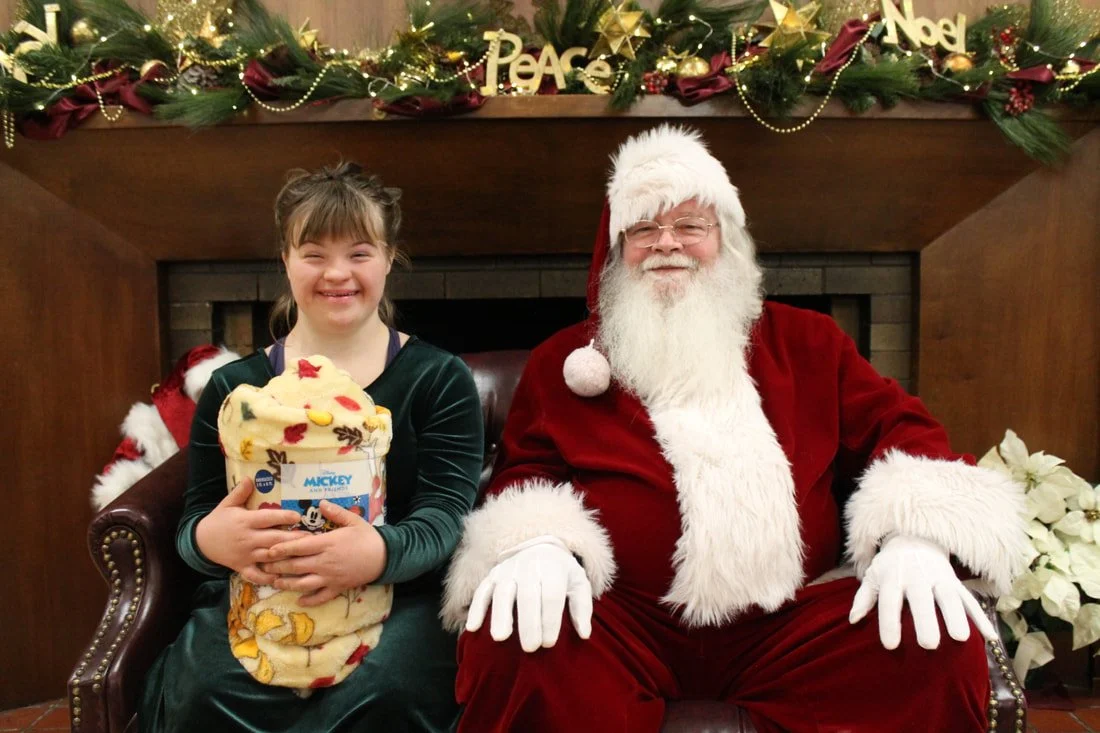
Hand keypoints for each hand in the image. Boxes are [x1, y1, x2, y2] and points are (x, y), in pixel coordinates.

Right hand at [195, 476, 303, 584]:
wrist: (201, 541)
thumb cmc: (219, 520)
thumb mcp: (227, 504)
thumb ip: (240, 492)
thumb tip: (251, 478)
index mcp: (245, 521)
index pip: (266, 518)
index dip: (282, 516)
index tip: (297, 516)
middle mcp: (247, 538)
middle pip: (273, 539)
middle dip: (291, 539)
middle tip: (310, 537)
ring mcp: (246, 554)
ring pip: (269, 557)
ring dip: (286, 557)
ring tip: (303, 555)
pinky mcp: (242, 567)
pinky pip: (256, 575)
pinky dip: (268, 578)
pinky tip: (282, 578)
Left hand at [261, 500, 386, 605]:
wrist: (385, 557)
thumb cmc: (368, 537)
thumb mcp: (353, 520)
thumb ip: (335, 512)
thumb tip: (321, 502)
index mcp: (327, 544)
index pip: (298, 547)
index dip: (281, 549)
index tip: (268, 550)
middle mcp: (324, 562)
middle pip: (295, 566)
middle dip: (278, 567)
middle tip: (264, 566)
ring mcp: (330, 577)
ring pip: (303, 584)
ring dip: (287, 584)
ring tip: (275, 583)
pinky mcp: (337, 588)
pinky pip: (320, 597)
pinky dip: (308, 600)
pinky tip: (299, 600)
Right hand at [466, 535, 592, 652]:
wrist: (540, 546)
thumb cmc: (561, 573)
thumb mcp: (578, 583)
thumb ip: (582, 607)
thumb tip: (585, 634)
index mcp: (553, 569)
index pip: (552, 596)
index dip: (550, 620)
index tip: (549, 644)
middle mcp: (529, 567)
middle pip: (528, 596)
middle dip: (528, 622)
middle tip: (530, 648)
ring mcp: (508, 570)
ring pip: (502, 592)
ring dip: (501, 615)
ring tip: (500, 638)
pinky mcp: (492, 575)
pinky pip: (482, 590)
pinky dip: (476, 608)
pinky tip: (472, 627)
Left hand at [849, 534, 996, 649]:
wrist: (914, 538)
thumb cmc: (890, 565)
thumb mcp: (872, 576)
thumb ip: (864, 598)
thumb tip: (853, 619)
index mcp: (893, 577)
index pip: (890, 601)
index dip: (889, 622)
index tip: (891, 646)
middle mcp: (916, 576)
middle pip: (922, 599)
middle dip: (926, 620)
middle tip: (929, 645)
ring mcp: (939, 578)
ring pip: (949, 597)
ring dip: (956, 616)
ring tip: (961, 638)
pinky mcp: (955, 582)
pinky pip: (969, 599)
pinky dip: (980, 617)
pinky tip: (990, 637)